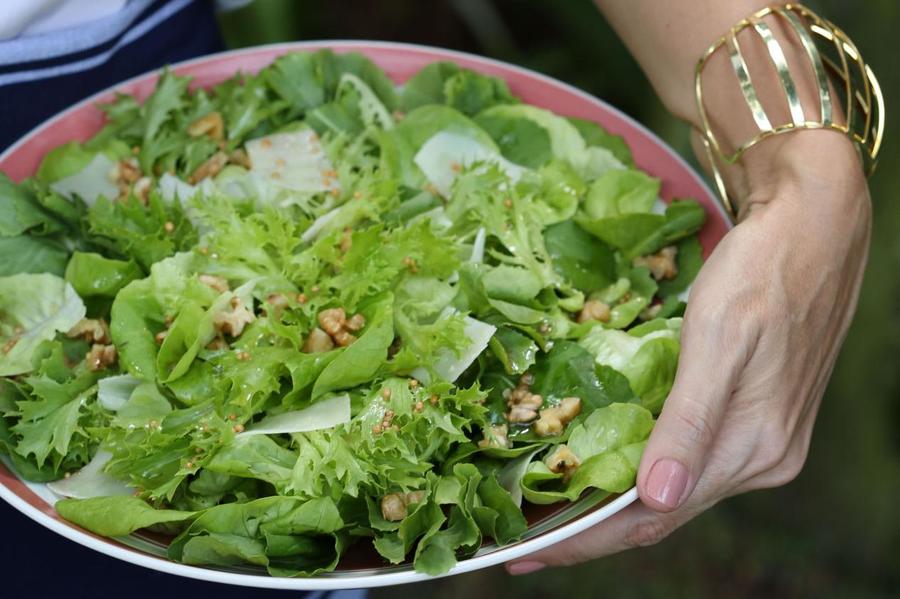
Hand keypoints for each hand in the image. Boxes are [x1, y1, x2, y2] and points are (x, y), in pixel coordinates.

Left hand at [507, 131, 870, 574]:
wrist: (813, 231)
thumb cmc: (762, 275)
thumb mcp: (718, 341)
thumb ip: (689, 422)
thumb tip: (657, 498)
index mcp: (754, 446)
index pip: (655, 517)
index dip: (588, 539)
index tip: (531, 553)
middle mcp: (762, 457)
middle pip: (662, 512)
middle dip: (592, 531)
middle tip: (526, 541)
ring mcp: (762, 440)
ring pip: (674, 490)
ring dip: (615, 506)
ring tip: (555, 513)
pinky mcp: (754, 419)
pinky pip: (688, 462)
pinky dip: (641, 472)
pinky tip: (609, 470)